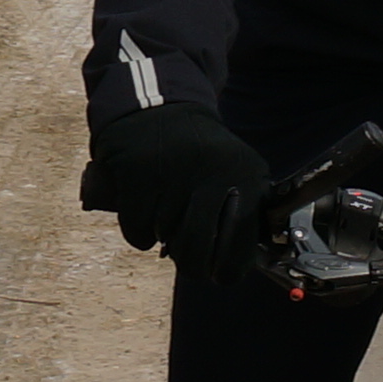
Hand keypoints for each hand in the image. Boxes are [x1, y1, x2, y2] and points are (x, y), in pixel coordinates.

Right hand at [78, 102, 271, 285]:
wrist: (158, 106)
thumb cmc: (200, 152)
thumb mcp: (238, 170)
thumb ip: (245, 213)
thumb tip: (239, 266)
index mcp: (245, 177)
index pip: (241, 245)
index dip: (228, 269)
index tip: (221, 275)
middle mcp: (212, 174)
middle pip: (197, 251)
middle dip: (192, 265)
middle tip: (189, 260)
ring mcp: (173, 172)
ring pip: (164, 240)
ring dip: (163, 237)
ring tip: (167, 213)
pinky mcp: (137, 172)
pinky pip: (137, 230)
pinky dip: (138, 232)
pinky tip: (146, 212)